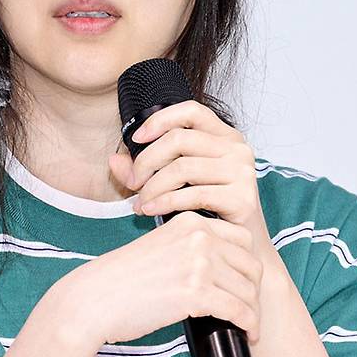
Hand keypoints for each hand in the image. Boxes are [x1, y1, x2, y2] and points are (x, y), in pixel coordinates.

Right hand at [61, 210, 263, 348]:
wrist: (94, 299)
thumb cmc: (121, 279)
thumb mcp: (159, 246)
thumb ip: (188, 246)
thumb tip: (221, 266)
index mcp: (190, 221)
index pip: (242, 238)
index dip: (246, 263)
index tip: (242, 282)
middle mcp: (199, 237)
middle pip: (251, 264)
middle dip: (253, 289)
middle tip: (247, 307)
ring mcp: (199, 264)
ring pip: (249, 290)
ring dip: (253, 311)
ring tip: (247, 325)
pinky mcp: (197, 294)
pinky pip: (240, 310)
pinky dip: (249, 324)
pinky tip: (247, 333)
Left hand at [108, 99, 278, 268]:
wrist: (239, 247)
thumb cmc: (206, 210)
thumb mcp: (172, 182)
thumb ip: (143, 170)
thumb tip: (113, 160)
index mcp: (224, 136)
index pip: (191, 110)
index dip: (160, 120)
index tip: (136, 139)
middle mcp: (237, 148)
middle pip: (179, 139)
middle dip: (147, 161)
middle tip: (133, 183)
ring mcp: (242, 172)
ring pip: (182, 167)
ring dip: (153, 186)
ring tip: (140, 202)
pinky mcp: (242, 198)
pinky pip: (193, 194)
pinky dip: (164, 202)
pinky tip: (151, 210)